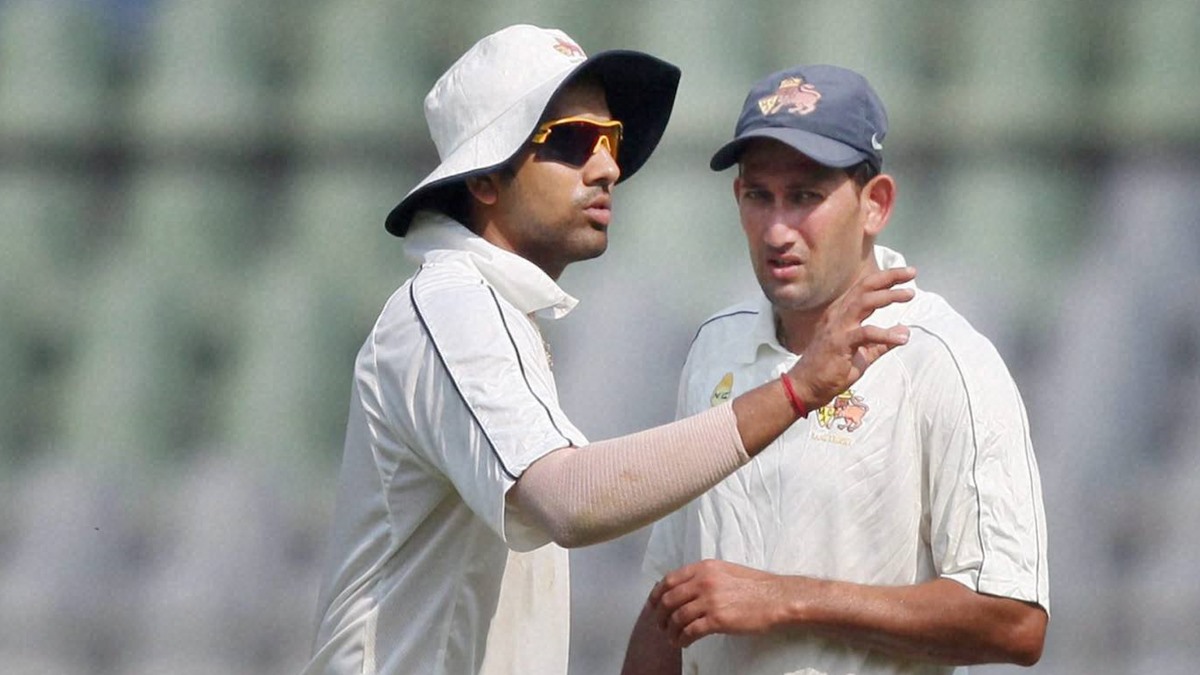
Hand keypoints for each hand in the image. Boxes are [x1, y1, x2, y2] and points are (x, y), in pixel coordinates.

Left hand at [650, 559, 790, 647]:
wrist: (776, 598)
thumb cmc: (755, 586)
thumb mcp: (725, 571)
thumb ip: (704, 577)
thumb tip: (684, 588)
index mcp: (704, 568)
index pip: (669, 580)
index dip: (656, 595)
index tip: (653, 605)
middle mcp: (703, 581)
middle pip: (668, 599)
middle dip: (660, 615)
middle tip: (660, 626)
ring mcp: (710, 600)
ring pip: (677, 617)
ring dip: (670, 630)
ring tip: (672, 638)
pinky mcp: (717, 619)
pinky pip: (690, 631)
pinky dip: (682, 639)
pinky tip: (682, 643)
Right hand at [788, 266, 914, 407]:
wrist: (806, 387)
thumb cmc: (830, 370)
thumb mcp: (862, 354)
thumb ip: (881, 342)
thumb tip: (904, 331)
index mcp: (842, 313)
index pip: (865, 289)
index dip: (886, 279)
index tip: (907, 274)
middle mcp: (838, 314)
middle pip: (865, 287)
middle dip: (889, 277)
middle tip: (911, 273)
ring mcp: (837, 327)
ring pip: (864, 302)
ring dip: (888, 296)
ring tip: (909, 294)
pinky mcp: (839, 343)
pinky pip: (866, 333)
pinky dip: (885, 334)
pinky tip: (902, 339)